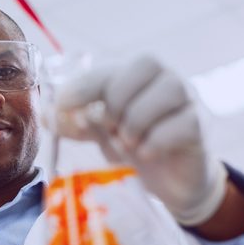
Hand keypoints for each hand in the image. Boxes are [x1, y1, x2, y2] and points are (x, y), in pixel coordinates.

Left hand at [52, 56, 227, 225]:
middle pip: (145, 64)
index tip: (63, 105)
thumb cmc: (133, 146)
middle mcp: (163, 80)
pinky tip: (145, 154)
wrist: (170, 180)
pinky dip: (155, 141)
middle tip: (108, 127)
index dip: (85, 84)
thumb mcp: (98, 134)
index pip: (110, 69)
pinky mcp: (199, 127)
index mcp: (134, 76)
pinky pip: (181, 124)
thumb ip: (74, 122)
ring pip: (167, 91)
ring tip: (128, 142)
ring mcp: (186, 101)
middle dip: (117, 98)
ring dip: (137, 121)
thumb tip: (45, 113)